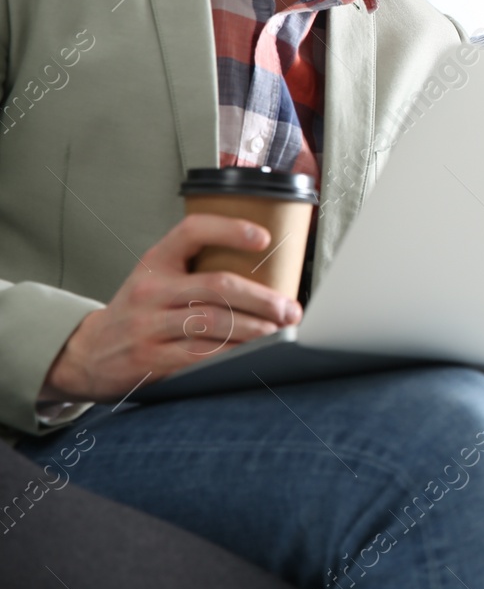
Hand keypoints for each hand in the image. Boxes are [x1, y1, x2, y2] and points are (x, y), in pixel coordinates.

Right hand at [39, 214, 302, 403]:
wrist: (88, 353)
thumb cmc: (138, 312)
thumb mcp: (156, 278)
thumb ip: (196, 270)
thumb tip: (266, 274)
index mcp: (155, 262)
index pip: (192, 231)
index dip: (230, 229)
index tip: (265, 237)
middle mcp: (150, 290)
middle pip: (218, 286)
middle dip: (263, 299)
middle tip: (290, 310)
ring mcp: (148, 325)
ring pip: (214, 323)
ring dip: (256, 330)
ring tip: (280, 334)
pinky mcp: (150, 359)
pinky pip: (201, 356)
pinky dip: (233, 355)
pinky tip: (253, 355)